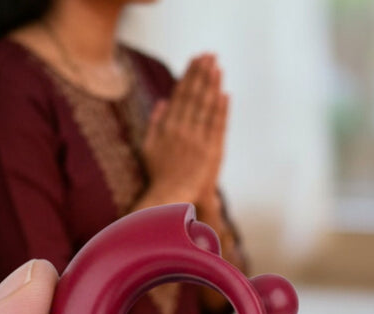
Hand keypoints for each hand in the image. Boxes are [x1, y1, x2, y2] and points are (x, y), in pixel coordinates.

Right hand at [140, 54, 227, 208]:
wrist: (170, 197)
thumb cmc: (159, 174)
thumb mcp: (149, 147)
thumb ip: (154, 123)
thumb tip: (162, 102)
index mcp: (168, 127)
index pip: (180, 94)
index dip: (189, 75)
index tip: (195, 60)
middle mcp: (183, 130)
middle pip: (194, 96)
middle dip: (202, 73)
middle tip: (209, 55)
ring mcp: (198, 140)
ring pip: (206, 107)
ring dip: (212, 85)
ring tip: (217, 66)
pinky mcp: (211, 151)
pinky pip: (217, 125)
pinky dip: (221, 109)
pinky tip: (224, 93)